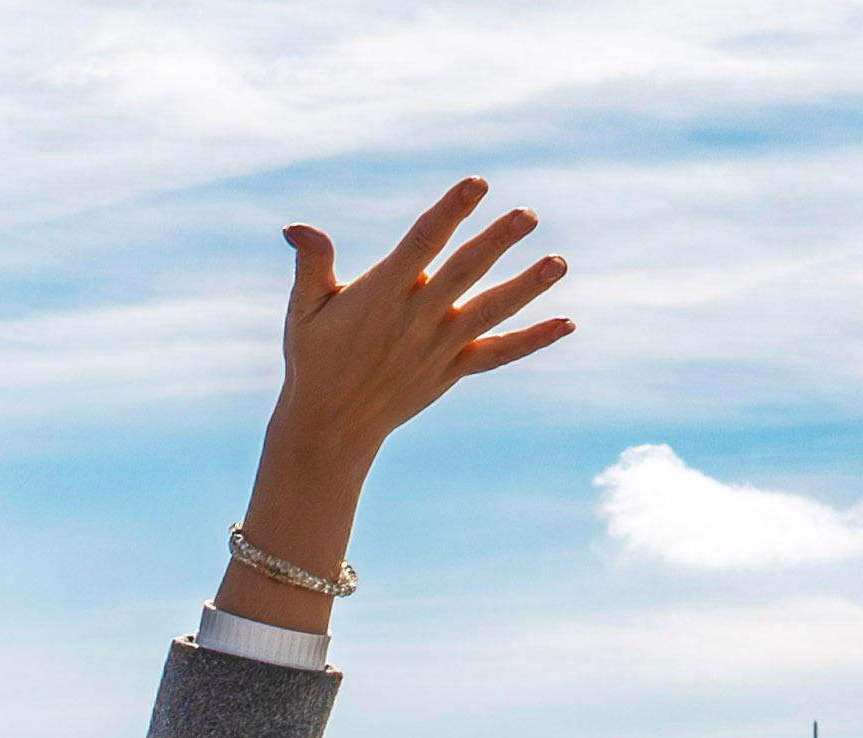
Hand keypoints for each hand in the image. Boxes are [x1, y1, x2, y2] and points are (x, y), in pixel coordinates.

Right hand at [225, 179, 570, 629]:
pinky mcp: (453, 370)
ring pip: (490, 312)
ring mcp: (438, 347)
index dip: (451, 212)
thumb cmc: (315, 359)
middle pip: (464, 272)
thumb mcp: (303, 311)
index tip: (478, 184)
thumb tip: (296, 227)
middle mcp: (416, 319)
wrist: (330, 427)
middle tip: (529, 215)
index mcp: (383, 294)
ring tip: (560, 262)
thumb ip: (311, 265)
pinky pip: (499, 354)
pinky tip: (567, 323)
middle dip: (497, 242)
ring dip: (526, 287)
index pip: (422, 243)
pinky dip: (533, 340)